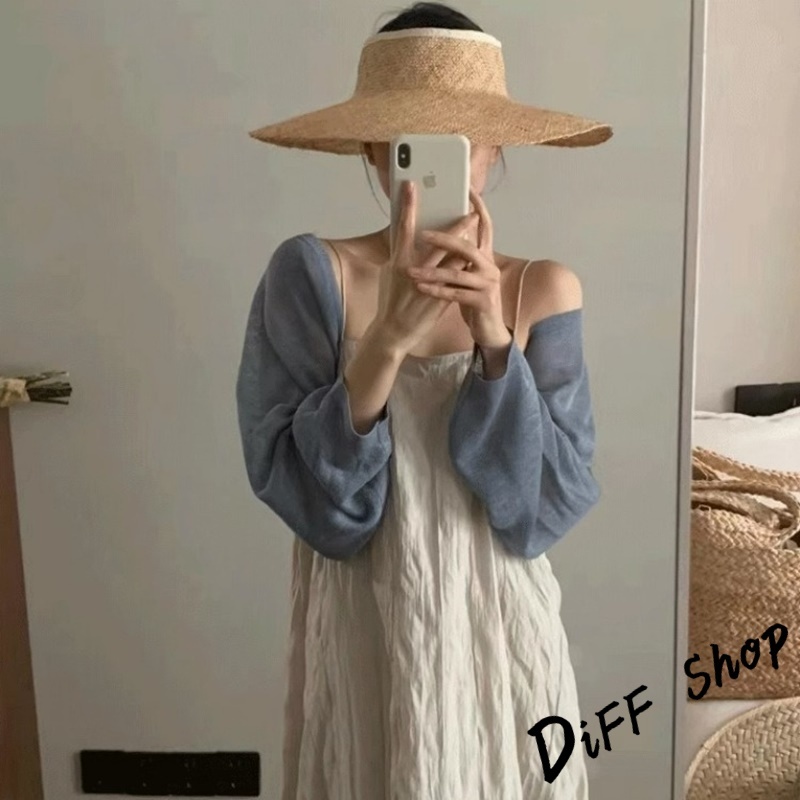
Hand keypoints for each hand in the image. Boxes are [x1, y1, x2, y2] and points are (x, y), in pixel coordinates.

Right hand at [372, 181, 479, 354]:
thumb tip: (406, 236)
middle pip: (438, 243)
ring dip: (468, 245)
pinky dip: (466, 266)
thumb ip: (400, 254)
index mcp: (397, 261)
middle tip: (471, 212)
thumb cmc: (390, 300)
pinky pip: (457, 278)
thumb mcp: (389, 273)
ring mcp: (428, 285)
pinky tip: (476, 257)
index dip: (407, 205)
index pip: (402, 227)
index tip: (411, 185)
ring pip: (453, 260)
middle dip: (456, 226)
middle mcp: (413, 271)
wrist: (393, 331)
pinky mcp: (440, 298)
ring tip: (479, 232)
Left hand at [407, 188, 511, 349]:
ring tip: (411, 272)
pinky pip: (456, 295)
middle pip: (468, 247)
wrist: (488, 329)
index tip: (468, 187)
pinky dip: (437, 292)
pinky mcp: (483, 302)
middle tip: (422, 234)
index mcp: (485, 256)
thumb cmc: (472, 298)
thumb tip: (438, 235)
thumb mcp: (465, 274)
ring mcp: (488, 284)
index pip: (485, 225)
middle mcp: (489, 266)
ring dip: (432, 272)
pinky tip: (421, 289)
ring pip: (458, 273)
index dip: (478, 206)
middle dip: (444, 239)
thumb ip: (457, 256)